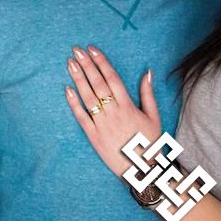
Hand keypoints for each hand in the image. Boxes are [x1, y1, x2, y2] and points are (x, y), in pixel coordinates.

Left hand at [65, 45, 161, 177]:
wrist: (142, 171)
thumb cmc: (149, 143)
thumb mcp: (154, 117)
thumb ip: (148, 94)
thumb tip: (147, 72)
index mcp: (128, 106)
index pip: (112, 78)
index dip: (101, 62)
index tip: (92, 49)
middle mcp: (113, 113)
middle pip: (97, 84)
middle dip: (87, 65)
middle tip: (77, 50)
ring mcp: (102, 125)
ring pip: (87, 97)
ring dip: (78, 79)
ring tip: (70, 63)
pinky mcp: (93, 136)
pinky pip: (81, 117)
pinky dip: (74, 103)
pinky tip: (67, 89)